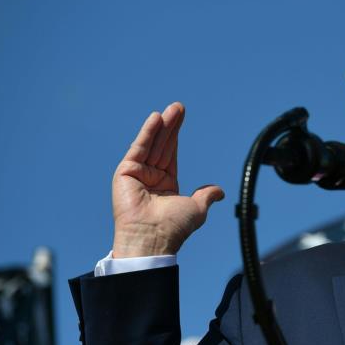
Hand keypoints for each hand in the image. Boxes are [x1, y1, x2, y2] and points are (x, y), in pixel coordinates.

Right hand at [112, 102, 223, 257]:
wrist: (153, 238)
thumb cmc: (174, 228)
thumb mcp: (197, 209)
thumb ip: (206, 196)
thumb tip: (219, 191)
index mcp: (165, 185)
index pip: (171, 154)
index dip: (176, 136)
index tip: (181, 117)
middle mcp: (150, 178)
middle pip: (162, 146)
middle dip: (170, 126)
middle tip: (179, 107)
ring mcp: (137, 175)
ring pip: (151, 145)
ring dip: (161, 126)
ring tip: (172, 109)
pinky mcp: (125, 173)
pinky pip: (139, 149)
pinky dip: (147, 134)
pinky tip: (156, 119)